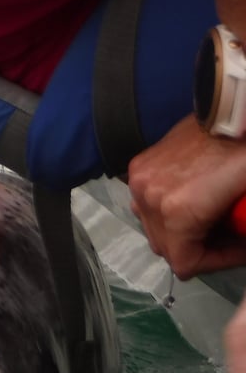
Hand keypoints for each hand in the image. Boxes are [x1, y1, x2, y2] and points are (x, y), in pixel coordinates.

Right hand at [128, 114, 245, 278]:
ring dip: (176, 229)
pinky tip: (186, 196)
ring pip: (151, 226)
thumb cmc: (243, 154)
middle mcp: (150, 201)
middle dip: (196, 247)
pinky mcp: (138, 167)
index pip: (185, 263)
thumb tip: (237, 239)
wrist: (232, 109)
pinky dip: (163, 207)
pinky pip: (144, 202)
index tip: (236, 247)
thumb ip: (239, 230)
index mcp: (178, 213)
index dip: (214, 262)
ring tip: (204, 216)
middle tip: (224, 234)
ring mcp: (140, 182)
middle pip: (164, 248)